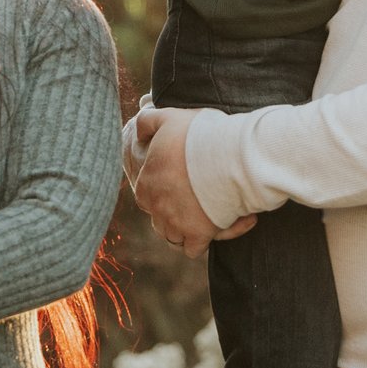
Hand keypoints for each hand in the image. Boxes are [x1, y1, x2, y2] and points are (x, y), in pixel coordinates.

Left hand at [131, 108, 254, 256]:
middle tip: (200, 198)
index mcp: (145, 184)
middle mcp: (156, 208)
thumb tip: (139, 132)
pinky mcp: (197, 235)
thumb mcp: (168, 118)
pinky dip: (206, 239)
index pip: (147, 196)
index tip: (185, 181)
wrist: (227, 155)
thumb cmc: (198, 135)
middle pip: (160, 219)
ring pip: (173, 237)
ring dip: (187, 228)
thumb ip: (148, 122)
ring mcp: (176, 224)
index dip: (165, 191)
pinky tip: (223, 222)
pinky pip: (193, 249)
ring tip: (209, 212)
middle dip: (176, 213)